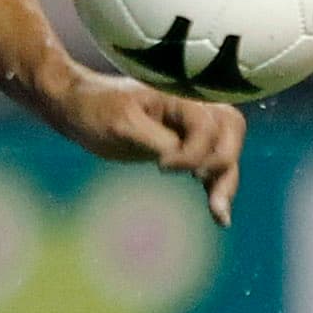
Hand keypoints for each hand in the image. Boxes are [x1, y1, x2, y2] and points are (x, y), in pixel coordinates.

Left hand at [50, 69, 246, 226]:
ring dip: (226, 181)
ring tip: (219, 214)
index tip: (162, 167)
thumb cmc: (97, 110)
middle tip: (201, 185)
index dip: (192, 151)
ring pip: (225, 151)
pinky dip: (217, 187)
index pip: (206, 125)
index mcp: (179, 96)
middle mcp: (193, 108)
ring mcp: (192, 128)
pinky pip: (211, 166)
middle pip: (231, 132)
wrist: (81, 108)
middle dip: (222, 162)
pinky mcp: (186, 147)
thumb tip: (181, 157)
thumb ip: (156, 140)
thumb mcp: (122, 124)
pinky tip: (219, 217)